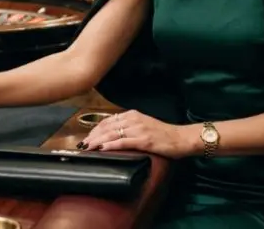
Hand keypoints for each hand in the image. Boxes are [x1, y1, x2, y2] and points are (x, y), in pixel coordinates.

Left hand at [79, 110, 195, 158]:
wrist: (181, 138)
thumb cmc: (163, 134)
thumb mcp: (143, 126)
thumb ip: (129, 127)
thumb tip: (113, 135)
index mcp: (132, 115)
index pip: (108, 121)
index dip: (95, 129)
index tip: (86, 137)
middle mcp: (133, 119)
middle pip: (107, 127)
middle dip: (93, 136)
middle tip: (82, 145)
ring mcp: (138, 129)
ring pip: (112, 134)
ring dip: (97, 141)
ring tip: (87, 147)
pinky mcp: (143, 140)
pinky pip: (123, 142)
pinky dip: (110, 146)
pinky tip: (102, 149)